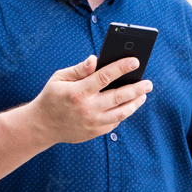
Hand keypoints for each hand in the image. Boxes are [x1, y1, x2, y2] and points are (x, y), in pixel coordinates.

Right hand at [28, 55, 152, 144]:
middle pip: (119, 97)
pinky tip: (128, 105)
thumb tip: (95, 59)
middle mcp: (87, 109)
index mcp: (77, 93)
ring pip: (121, 113)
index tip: (135, 61)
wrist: (42, 126)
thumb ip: (79, 69)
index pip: (104, 77)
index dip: (121, 68)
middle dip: (137, 89)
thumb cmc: (52, 96)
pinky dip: (123, 113)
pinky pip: (114, 123)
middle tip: (149, 83)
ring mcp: (92, 123)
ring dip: (135, 103)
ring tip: (143, 95)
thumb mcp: (59, 78)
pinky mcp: (95, 132)